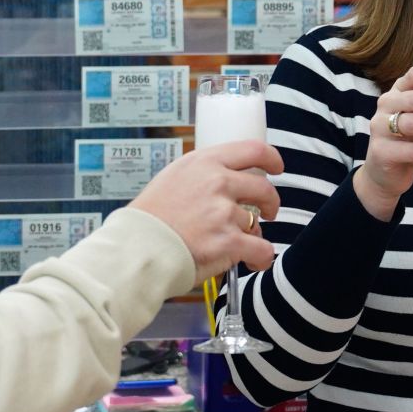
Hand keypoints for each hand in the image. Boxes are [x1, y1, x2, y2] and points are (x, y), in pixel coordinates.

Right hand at [128, 141, 282, 283]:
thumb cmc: (148, 219)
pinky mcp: (228, 241)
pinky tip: (253, 262)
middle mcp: (217, 182)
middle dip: (271, 202)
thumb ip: (201, 176)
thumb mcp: (172, 179)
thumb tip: (226, 181)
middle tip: (267, 212)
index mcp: (203, 162)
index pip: (252, 150)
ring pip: (257, 223)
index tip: (276, 167)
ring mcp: (223, 211)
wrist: (136, 248)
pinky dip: (261, 258)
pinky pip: (262, 249)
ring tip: (237, 247)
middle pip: (264, 188)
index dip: (272, 158)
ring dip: (253, 236)